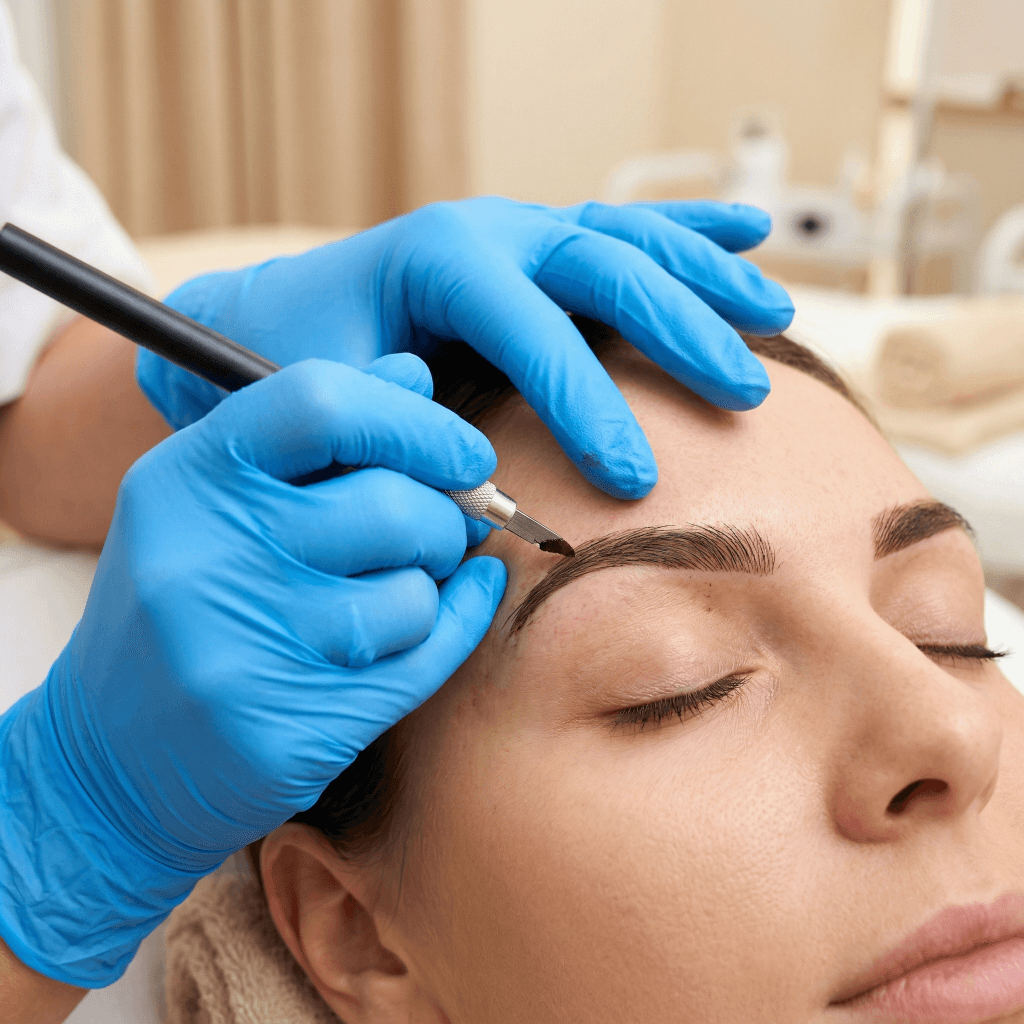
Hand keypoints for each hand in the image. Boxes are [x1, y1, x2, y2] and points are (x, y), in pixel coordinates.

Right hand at [0, 355, 505, 985]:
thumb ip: (317, 433)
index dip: (415, 421)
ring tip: (406, 588)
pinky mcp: (282, 728)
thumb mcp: (221, 503)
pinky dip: (451, 630)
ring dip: (434, 586)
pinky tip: (447, 615)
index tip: (463, 453)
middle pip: (388, 504)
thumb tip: (415, 373)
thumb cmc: (187, 608)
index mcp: (186, 479)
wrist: (111, 760)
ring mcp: (238, 651)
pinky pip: (420, 662)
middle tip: (447, 528)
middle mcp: (201, 558)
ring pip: (412, 592)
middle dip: (446, 516)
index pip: (320, 401)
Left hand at [138, 197, 792, 498]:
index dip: (585, 402)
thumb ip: (390, 436)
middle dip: (678, 331)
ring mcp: (520, 230)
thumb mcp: (322, 399)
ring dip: (707, 276)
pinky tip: (748, 233)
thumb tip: (473, 482)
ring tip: (772, 318)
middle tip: (741, 394)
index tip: (631, 476)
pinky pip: (626, 227)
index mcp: (437, 260)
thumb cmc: (297, 365)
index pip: (531, 328)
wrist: (277, 314)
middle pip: (604, 268)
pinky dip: (690, 230)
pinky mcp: (539, 244)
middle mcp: (490, 230)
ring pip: (631, 238)